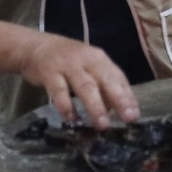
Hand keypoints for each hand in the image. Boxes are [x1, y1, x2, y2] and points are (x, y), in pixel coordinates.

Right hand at [17, 34, 138, 128]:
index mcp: (99, 59)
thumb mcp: (88, 67)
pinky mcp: (49, 73)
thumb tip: (117, 108)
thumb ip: (102, 85)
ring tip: (102, 125)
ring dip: (95, 106)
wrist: (35, 46)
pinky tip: (72, 118)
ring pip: (85, 87)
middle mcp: (86, 60)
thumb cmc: (67, 60)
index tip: (136, 114)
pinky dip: (66, 105)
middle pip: (105, 80)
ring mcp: (67, 66)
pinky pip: (59, 91)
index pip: (118, 77)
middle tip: (127, 118)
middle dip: (118, 100)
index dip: (128, 96)